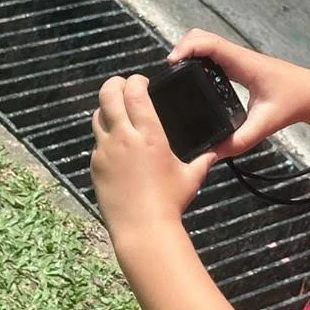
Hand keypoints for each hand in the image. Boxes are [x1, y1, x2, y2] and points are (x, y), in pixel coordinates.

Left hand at [90, 74, 215, 234]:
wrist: (142, 228)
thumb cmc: (170, 202)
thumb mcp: (191, 177)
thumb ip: (202, 160)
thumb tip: (214, 153)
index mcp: (149, 134)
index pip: (134, 91)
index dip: (136, 81)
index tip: (142, 83)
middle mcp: (123, 137)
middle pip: (108, 94)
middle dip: (115, 84)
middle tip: (123, 87)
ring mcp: (105, 151)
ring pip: (97, 116)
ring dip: (107, 109)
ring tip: (118, 114)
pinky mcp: (95, 166)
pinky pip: (97, 143)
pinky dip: (105, 137)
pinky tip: (116, 146)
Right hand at [167, 30, 309, 156]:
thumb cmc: (292, 104)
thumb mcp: (264, 125)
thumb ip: (239, 142)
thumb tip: (214, 155)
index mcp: (244, 64)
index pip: (210, 44)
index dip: (188, 48)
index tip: (172, 62)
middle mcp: (239, 56)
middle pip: (203, 37)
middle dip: (183, 47)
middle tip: (171, 71)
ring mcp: (239, 59)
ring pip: (207, 43)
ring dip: (190, 52)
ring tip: (177, 74)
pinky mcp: (240, 65)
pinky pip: (214, 54)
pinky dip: (199, 58)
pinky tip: (194, 78)